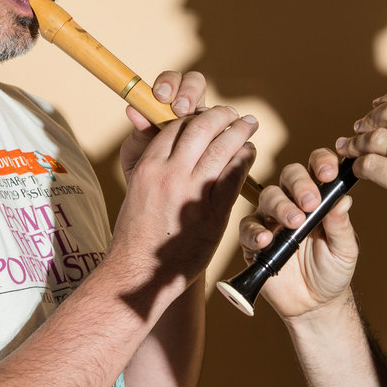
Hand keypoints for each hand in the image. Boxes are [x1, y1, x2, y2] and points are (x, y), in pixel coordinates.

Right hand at [114, 71, 257, 286]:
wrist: (137, 272)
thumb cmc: (137, 235)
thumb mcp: (138, 191)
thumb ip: (157, 168)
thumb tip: (175, 149)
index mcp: (148, 167)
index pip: (176, 127)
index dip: (196, 116)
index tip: (209, 115)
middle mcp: (169, 174)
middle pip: (200, 128)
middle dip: (221, 115)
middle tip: (233, 114)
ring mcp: (191, 194)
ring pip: (221, 148)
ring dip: (238, 131)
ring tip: (248, 124)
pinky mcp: (211, 215)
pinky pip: (233, 177)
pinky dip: (243, 160)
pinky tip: (249, 153)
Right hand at [238, 148, 357, 319]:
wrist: (315, 304)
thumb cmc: (332, 271)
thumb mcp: (345, 250)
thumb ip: (341, 226)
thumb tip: (343, 199)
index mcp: (318, 198)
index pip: (317, 168)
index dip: (321, 163)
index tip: (328, 174)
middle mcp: (293, 202)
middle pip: (290, 175)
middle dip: (300, 184)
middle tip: (310, 203)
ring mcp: (272, 220)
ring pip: (268, 197)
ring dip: (281, 206)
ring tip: (294, 223)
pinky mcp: (254, 240)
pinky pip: (248, 228)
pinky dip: (256, 232)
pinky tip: (267, 240)